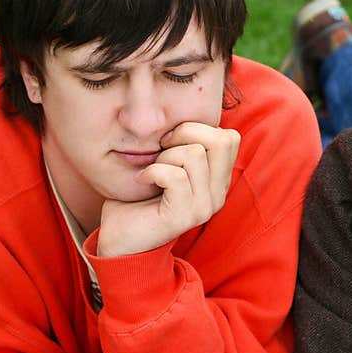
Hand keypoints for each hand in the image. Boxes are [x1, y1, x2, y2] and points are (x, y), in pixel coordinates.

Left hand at [98, 122, 240, 256]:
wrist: (122, 237)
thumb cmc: (140, 197)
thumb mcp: (168, 163)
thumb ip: (183, 145)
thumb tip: (181, 115)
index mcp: (218, 180)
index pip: (229, 137)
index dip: (198, 129)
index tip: (171, 141)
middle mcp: (218, 194)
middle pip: (221, 140)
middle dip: (185, 134)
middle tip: (162, 149)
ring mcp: (204, 206)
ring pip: (195, 155)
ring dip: (164, 157)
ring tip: (151, 170)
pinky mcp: (185, 216)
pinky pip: (175, 176)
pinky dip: (152, 172)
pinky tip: (141, 180)